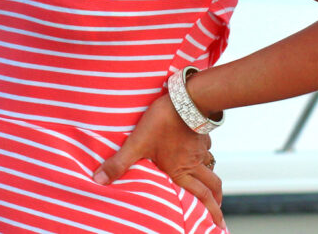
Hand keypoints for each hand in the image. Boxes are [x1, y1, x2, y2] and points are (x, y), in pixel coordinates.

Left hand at [93, 94, 224, 228]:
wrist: (184, 98)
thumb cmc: (161, 122)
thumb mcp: (137, 143)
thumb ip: (119, 162)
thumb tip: (99, 179)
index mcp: (180, 170)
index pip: (200, 196)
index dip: (211, 212)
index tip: (218, 225)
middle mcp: (193, 162)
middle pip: (211, 186)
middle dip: (216, 201)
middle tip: (218, 213)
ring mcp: (199, 147)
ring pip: (210, 165)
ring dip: (211, 178)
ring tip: (210, 185)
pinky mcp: (200, 132)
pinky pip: (206, 145)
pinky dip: (205, 151)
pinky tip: (199, 149)